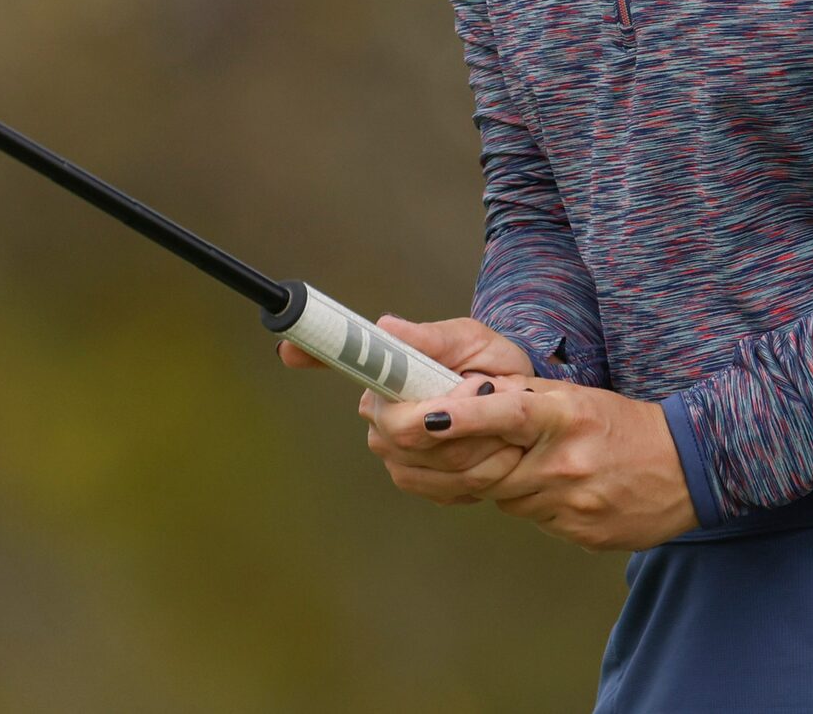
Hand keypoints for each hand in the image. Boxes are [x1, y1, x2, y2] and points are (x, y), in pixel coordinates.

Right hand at [281, 315, 536, 502]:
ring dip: (472, 444)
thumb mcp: (469, 341)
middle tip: (483, 389)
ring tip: (494, 420)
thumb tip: (385, 325)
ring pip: (426, 462)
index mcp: (384, 375)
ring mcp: (395, 453)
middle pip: (396, 430)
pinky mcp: (418, 481)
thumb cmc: (490, 363)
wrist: (521, 405)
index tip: (290, 350)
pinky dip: (474, 471)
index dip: (312, 354)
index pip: (345, 366)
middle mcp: (378, 416)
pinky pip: (443, 487)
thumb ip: (429, 338)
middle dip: (449, 415)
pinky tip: (488, 451)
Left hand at [434, 379, 698, 551]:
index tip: (424, 418)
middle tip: (468, 449)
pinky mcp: (581, 534)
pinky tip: (564, 489)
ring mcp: (573, 504)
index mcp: (566, 417)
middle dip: (472, 460)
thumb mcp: (577, 397)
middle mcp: (566, 462)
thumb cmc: (625, 424)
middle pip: (493, 469)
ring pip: (510, 498)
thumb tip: (468, 401)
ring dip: (510, 482)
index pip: (506, 415)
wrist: (687, 469)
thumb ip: (524, 400)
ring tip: (543, 465)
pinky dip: (538, 503)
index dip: (463, 417)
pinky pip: (536, 520)